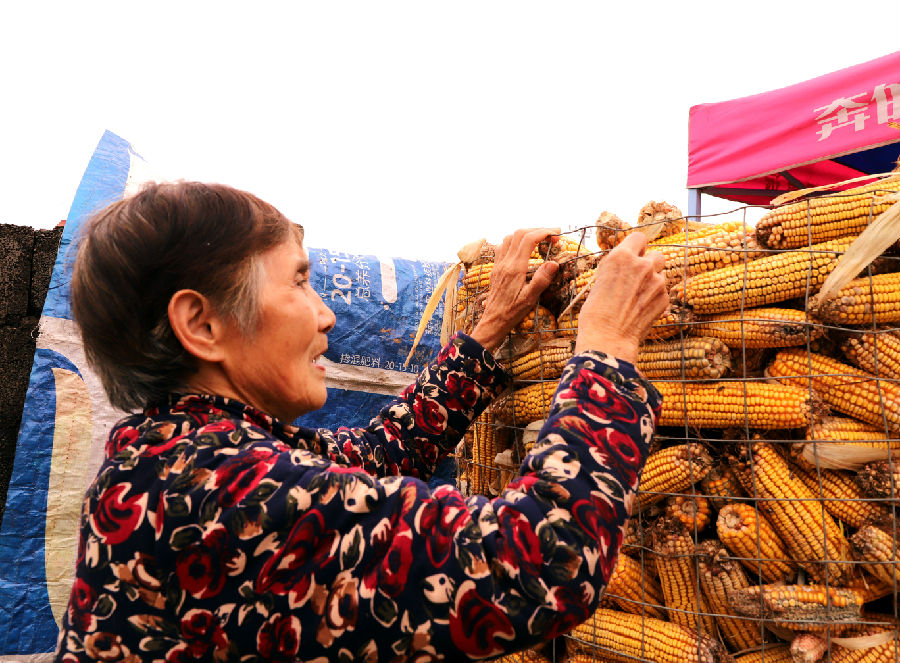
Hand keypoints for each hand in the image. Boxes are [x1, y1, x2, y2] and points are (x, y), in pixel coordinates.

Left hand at [470, 228, 560, 351]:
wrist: (493, 320)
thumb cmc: (512, 312)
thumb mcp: (530, 298)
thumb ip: (541, 280)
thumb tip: (554, 263)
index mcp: (514, 268)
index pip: (528, 239)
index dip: (544, 232)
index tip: (557, 234)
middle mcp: (505, 262)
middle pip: (519, 234)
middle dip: (537, 229)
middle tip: (553, 235)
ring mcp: (498, 264)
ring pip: (510, 238)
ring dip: (525, 234)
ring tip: (540, 239)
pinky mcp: (496, 268)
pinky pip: (503, 246)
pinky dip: (514, 241)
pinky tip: (522, 248)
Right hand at [574, 232, 667, 362]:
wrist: (608, 338)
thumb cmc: (596, 312)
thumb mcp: (600, 280)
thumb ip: (617, 268)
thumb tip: (626, 265)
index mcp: (622, 257)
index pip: (639, 237)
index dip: (636, 247)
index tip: (632, 256)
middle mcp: (642, 265)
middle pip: (656, 254)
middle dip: (648, 264)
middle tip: (637, 278)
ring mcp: (657, 282)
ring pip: (660, 274)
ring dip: (652, 282)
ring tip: (636, 297)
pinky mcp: (664, 298)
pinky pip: (662, 292)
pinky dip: (654, 298)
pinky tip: (640, 309)